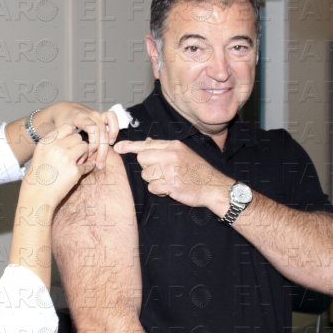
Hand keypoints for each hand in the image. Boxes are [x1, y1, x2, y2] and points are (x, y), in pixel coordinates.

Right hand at [25, 123, 94, 201]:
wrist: (37, 196)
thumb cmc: (38, 176)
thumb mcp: (41, 154)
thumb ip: (54, 143)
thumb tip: (73, 135)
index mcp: (46, 141)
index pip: (67, 127)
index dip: (71, 134)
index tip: (69, 143)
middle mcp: (56, 147)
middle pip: (78, 137)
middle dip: (78, 145)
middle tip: (73, 156)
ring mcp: (66, 158)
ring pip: (85, 147)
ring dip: (83, 154)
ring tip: (75, 163)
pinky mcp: (75, 171)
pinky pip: (88, 164)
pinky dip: (87, 167)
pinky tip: (80, 171)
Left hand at [44, 103, 119, 168]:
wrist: (63, 110)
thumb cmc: (60, 123)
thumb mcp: (59, 131)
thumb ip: (65, 141)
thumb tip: (72, 154)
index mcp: (79, 117)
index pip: (93, 129)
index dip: (94, 143)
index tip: (89, 154)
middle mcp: (91, 114)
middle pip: (102, 132)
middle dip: (101, 150)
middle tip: (99, 164)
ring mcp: (97, 114)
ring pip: (108, 128)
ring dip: (108, 143)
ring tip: (103, 155)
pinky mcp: (102, 115)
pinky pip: (113, 119)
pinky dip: (114, 130)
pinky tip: (110, 141)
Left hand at [113, 138, 227, 209]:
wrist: (214, 186)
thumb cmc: (198, 171)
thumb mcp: (183, 153)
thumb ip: (164, 147)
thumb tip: (147, 141)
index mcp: (173, 146)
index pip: (146, 144)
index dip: (129, 146)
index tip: (117, 147)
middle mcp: (170, 155)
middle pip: (142, 159)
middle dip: (148, 168)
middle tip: (161, 172)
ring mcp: (170, 170)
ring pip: (146, 175)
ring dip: (154, 181)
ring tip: (169, 181)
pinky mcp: (171, 185)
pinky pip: (152, 188)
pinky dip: (159, 191)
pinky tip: (170, 189)